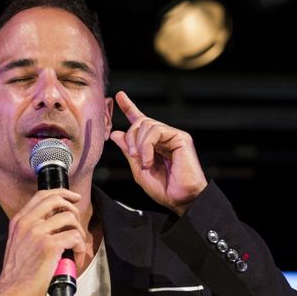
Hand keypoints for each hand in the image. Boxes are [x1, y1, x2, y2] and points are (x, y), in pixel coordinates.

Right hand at [0, 189, 86, 295]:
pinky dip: (79, 248)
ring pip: (69, 218)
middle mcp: (28, 223)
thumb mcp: (18, 242)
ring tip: (75, 246)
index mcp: (19, 220)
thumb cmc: (17, 273)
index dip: (61, 193)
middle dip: (73, 208)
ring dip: (78, 232)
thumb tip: (54, 223)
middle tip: (77, 222)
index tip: (72, 198)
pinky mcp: (49, 246)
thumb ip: (31, 229)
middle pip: (57, 199)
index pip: (42, 195)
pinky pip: (74, 237)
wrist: (11, 291)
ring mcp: (38, 233)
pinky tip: (75, 257)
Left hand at [110, 91, 207, 214]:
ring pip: (147, 125)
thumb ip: (128, 151)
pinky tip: (149, 160)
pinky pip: (157, 131)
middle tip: (132, 155)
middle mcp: (164, 137)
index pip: (141, 121)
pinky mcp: (181, 138)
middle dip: (131, 137)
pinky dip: (147, 146)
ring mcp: (173, 136)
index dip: (129, 108)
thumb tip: (115, 133)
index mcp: (154, 144)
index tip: (119, 96)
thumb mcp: (139, 170)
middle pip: (140, 122)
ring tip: (142, 161)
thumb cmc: (163, 189)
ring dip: (139, 143)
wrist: (180, 199)